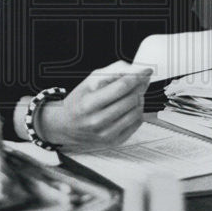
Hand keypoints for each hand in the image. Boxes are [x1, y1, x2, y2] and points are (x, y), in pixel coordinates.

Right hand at [37, 61, 152, 149]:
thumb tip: (133, 69)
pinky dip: (137, 112)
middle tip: (139, 81)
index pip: (121, 87)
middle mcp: (98, 121)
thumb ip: (111, 72)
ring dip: (139, 99)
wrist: (65, 127)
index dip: (137, 76)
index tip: (146, 70)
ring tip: (132, 94)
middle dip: (139, 86)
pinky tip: (130, 107)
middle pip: (131, 99)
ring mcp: (107, 133)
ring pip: (136, 111)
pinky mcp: (114, 141)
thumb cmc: (78, 102)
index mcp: (89, 104)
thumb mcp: (88, 82)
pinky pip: (136, 123)